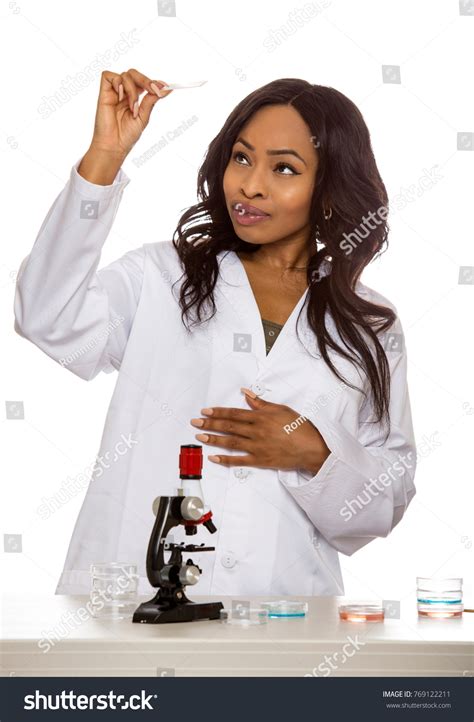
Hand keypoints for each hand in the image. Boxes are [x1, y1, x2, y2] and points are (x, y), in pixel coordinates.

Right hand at [89, 69, 172, 158]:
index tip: (164, 87)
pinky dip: (118, 84)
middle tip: (153, 90)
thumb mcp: (144, 116)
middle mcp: (124, 93)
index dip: (153, 81)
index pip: (143, 82)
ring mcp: (114, 92)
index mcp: (134, 98)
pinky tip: (120, 98)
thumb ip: (151, 100)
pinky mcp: (104, 93)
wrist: (114, 145)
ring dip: (132, 90)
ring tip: (133, 108)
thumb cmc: (127, 135)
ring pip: (125, 75)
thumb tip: (167, 89)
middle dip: (145, 80)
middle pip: (134, 73)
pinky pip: (109, 76)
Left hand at [190, 388, 330, 473]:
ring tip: (200, 436)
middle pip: (228, 426)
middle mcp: (256, 431)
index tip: (205, 410)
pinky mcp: (260, 460)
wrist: (311, 448)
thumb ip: (260, 403)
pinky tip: (213, 457)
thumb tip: (246, 393)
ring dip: (213, 439)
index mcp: (260, 417)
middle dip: (210, 423)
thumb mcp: (280, 409)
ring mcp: (257, 447)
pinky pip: (239, 460)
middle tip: (195, 422)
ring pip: (230, 442)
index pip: (234, 413)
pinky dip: (225, 459)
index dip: (218, 411)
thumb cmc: (298, 427)